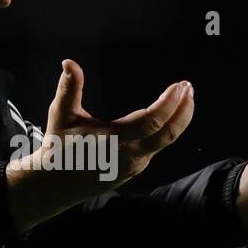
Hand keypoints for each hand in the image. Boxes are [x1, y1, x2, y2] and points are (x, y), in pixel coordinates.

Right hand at [6, 59, 194, 233]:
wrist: (58, 184)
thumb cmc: (59, 147)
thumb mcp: (61, 115)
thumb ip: (69, 88)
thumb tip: (68, 62)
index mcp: (114, 141)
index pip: (152, 121)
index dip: (168, 103)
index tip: (178, 85)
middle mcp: (130, 155)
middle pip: (169, 134)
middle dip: (184, 110)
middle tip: (189, 87)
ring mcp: (135, 164)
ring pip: (166, 141)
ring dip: (178, 118)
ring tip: (184, 96)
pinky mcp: (136, 168)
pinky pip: (157, 146)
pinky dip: (167, 128)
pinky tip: (169, 113)